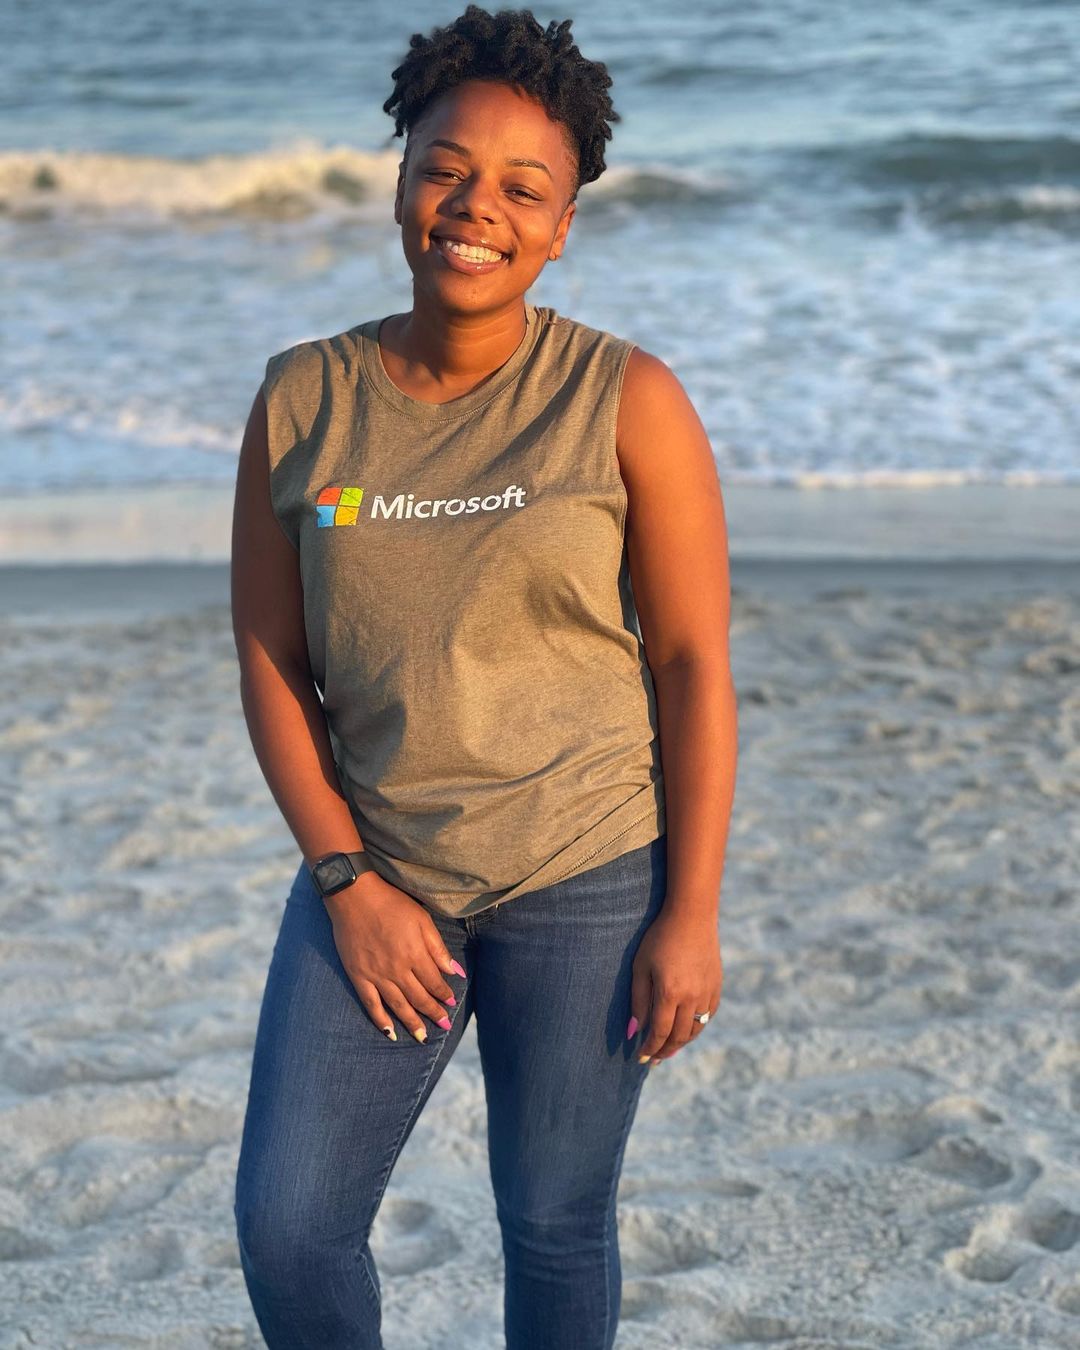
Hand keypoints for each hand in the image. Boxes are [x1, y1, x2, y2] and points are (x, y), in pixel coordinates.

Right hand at [322, 871, 462, 1043]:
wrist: (354, 897)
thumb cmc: (391, 903)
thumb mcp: (422, 919)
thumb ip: (437, 948)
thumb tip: (455, 971)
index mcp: (415, 954)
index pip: (434, 983)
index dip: (444, 995)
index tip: (450, 1004)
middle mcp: (397, 969)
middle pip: (419, 998)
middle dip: (433, 1013)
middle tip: (443, 1026)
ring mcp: (376, 975)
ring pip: (398, 1006)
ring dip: (412, 1023)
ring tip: (422, 1037)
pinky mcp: (358, 976)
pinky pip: (371, 1004)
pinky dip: (380, 1020)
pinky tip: (390, 1032)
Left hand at [630, 907, 721, 1063]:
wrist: (692, 916)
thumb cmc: (659, 938)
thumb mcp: (641, 967)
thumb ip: (638, 1001)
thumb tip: (633, 1032)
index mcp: (670, 993)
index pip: (659, 1033)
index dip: (649, 1048)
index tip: (640, 1058)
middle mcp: (692, 998)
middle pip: (679, 1037)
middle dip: (664, 1051)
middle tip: (653, 1060)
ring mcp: (708, 993)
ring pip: (695, 1030)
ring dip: (681, 1043)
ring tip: (668, 1049)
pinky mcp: (717, 987)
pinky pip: (708, 1017)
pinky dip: (696, 1028)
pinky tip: (686, 1029)